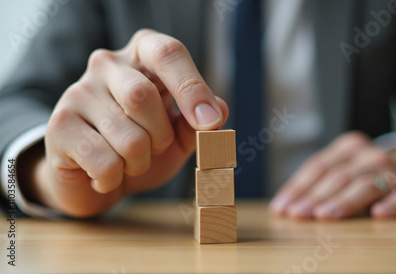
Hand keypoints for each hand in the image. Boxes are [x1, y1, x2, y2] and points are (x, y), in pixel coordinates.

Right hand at [26, 29, 228, 216]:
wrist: (95, 177)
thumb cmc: (142, 147)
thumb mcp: (177, 136)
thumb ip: (198, 124)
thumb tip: (219, 111)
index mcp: (142, 55)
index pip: (168, 53)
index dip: (192, 88)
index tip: (209, 122)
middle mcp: (106, 64)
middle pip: (143, 96)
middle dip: (160, 136)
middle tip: (155, 147)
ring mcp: (77, 93)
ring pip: (128, 137)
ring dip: (139, 163)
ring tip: (127, 162)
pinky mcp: (58, 126)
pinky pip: (104, 163)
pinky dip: (114, 179)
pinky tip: (105, 174)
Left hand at [269, 131, 395, 219]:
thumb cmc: (366, 173)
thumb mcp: (343, 167)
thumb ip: (317, 182)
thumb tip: (282, 207)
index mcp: (348, 147)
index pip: (318, 166)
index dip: (298, 187)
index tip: (282, 208)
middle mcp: (369, 155)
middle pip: (338, 177)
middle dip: (315, 198)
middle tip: (298, 215)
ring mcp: (392, 171)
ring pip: (365, 185)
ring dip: (343, 202)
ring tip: (325, 216)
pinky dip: (392, 205)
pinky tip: (379, 214)